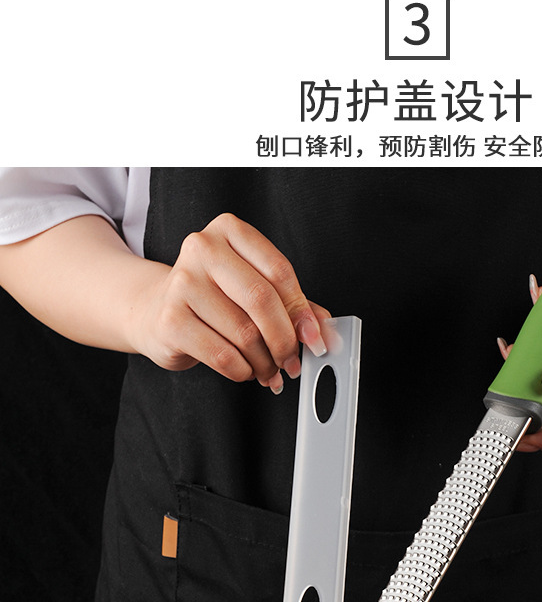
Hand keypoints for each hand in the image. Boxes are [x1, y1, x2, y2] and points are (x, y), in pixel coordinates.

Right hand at [129, 213, 329, 393]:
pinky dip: (242, 371)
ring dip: (265, 361)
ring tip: (269, 369)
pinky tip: (245, 370)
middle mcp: (203, 249)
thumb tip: (325, 333)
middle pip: (261, 300)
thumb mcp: (255, 288)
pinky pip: (222, 355)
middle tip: (293, 362)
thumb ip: (294, 304)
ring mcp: (182, 283)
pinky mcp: (170, 320)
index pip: (279, 271)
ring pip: (244, 333)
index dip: (301, 311)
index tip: (314, 338)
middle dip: (285, 340)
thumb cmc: (215, 298)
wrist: (156, 310)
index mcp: (231, 231)